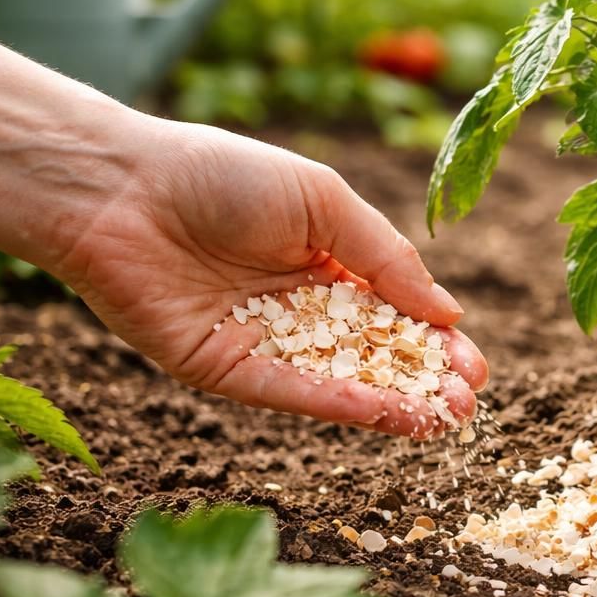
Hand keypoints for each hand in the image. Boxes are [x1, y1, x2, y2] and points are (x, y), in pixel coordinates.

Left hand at [53, 122, 487, 437]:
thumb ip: (385, 256)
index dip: (435, 337)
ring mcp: (262, 342)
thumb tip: (447, 311)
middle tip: (469, 402)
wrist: (122, 191)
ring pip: (340, 381)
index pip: (394, 309)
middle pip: (373, 353)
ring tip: (446, 420)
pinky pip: (291, 394)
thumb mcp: (323, 202)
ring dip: (394, 402)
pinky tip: (387, 413)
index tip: (474, 366)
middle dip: (424, 377)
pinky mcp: (224, 371)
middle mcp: (296, 306)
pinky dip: (340, 405)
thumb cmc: (223, 176)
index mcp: (324, 259)